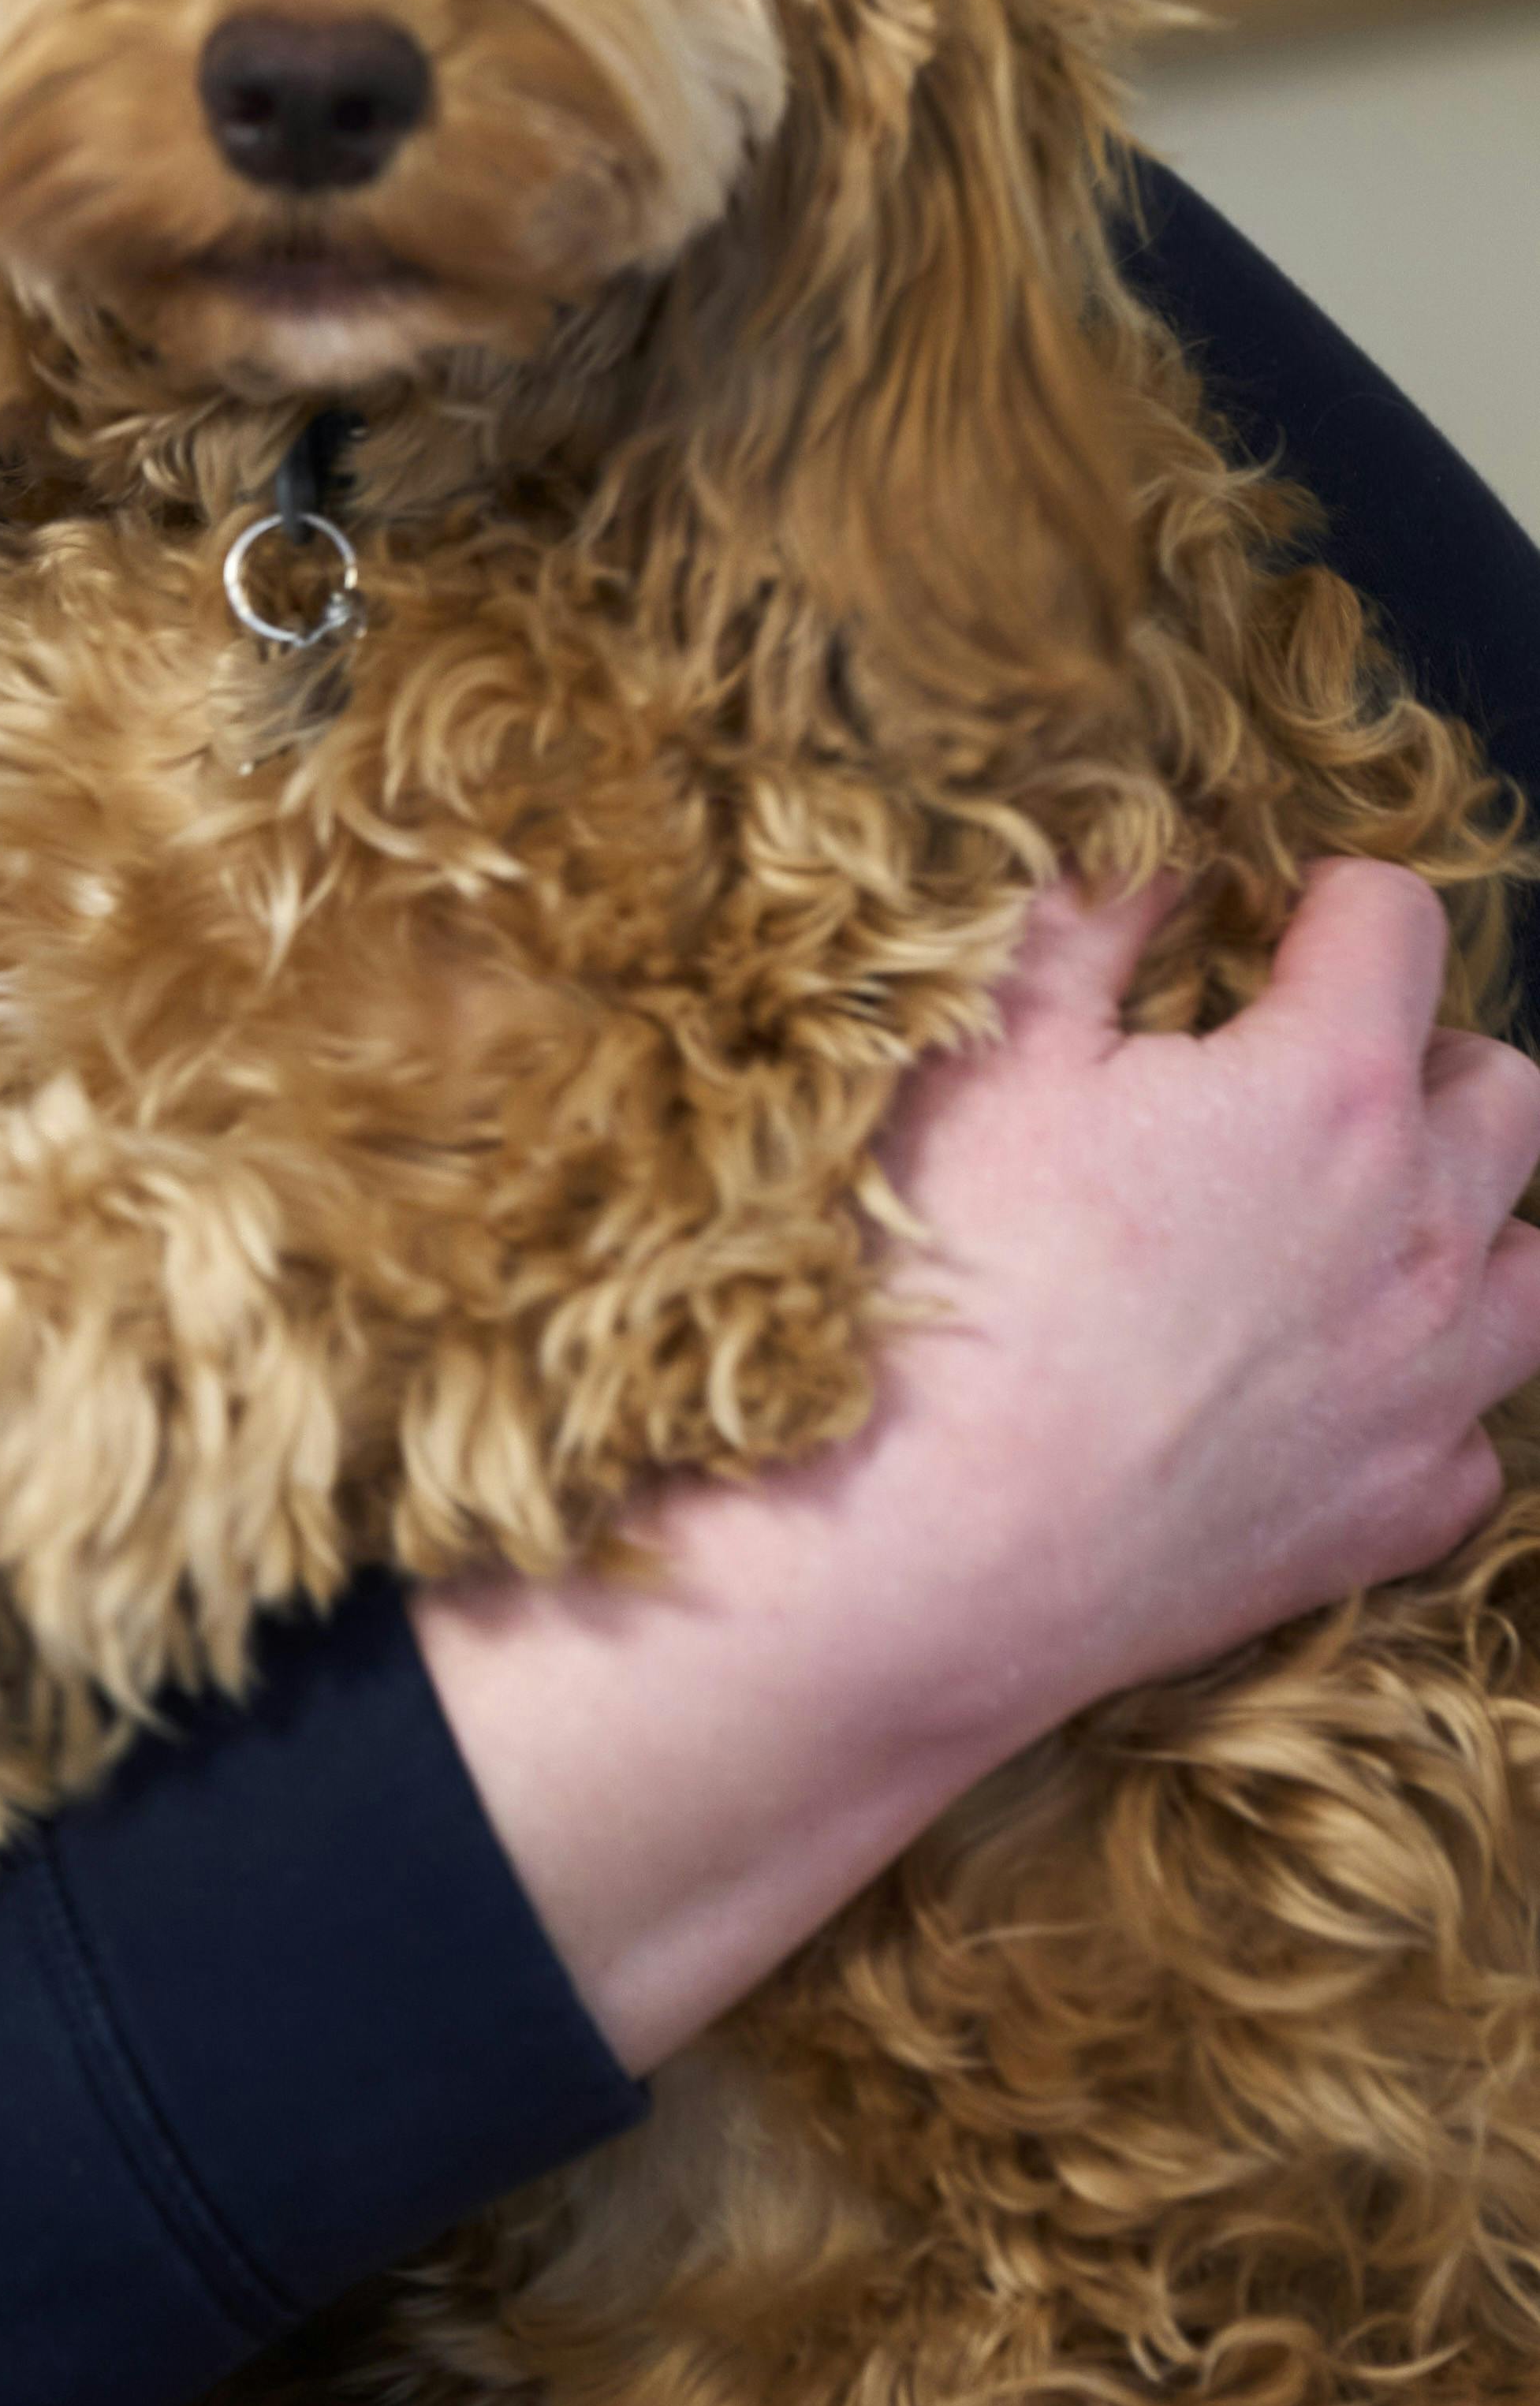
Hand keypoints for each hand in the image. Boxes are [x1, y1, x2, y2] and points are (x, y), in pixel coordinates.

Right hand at [873, 865, 1539, 1708]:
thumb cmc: (945, 1287)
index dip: (1322, 902)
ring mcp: (1427, 1385)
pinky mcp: (1394, 1512)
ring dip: (1453, 1225)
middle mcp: (1420, 1230)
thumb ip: (1086, 921)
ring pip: (1528, 1266)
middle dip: (1414, 1056)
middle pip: (1499, 1087)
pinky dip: (1419, 1398)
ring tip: (1339, 1233)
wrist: (925, 1554)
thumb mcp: (986, 1056)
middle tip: (1295, 1080)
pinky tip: (1316, 1388)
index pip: (1394, 920)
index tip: (1258, 928)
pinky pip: (1473, 1434)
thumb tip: (1149, 851)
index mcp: (1328, 1088)